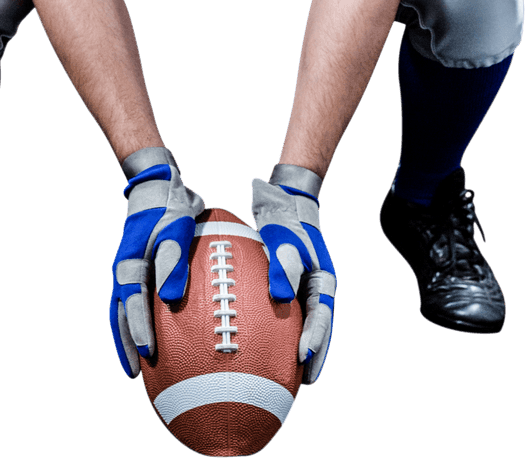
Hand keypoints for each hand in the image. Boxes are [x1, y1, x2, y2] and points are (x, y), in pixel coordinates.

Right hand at [110, 146, 205, 377]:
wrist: (158, 184)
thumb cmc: (171, 204)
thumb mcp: (178, 227)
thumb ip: (174, 261)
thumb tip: (173, 298)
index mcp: (131, 261)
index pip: (132, 300)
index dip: (139, 327)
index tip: (148, 350)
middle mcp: (124, 269)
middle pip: (120, 313)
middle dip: (127, 342)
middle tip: (136, 372)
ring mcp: (127, 269)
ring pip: (122, 310)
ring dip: (128, 335)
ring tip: (139, 363)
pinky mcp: (136, 268)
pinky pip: (133, 300)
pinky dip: (137, 320)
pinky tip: (153, 334)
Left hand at [251, 164, 335, 384]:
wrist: (284, 200)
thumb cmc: (284, 218)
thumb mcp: (285, 238)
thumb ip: (284, 266)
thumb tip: (281, 298)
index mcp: (322, 280)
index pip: (321, 316)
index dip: (316, 340)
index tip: (305, 360)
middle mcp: (314, 288)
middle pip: (316, 327)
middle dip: (310, 354)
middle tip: (301, 382)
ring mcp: (301, 288)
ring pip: (300, 323)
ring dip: (294, 346)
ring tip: (283, 373)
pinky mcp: (286, 286)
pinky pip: (282, 312)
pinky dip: (276, 329)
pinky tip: (259, 343)